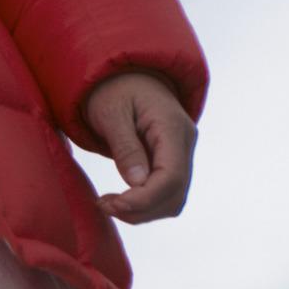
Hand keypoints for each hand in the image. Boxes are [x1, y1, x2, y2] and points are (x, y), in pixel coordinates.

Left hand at [83, 69, 196, 222]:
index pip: (171, 177)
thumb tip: (137, 183)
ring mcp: (182, 154)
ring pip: (173, 200)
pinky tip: (120, 199)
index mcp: (172, 127)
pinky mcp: (172, 162)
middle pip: (175, 194)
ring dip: (142, 211)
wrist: (125, 76)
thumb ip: (125, 147)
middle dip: (140, 209)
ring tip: (108, 203)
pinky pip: (166, 193)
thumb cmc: (113, 90)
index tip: (113, 205)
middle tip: (103, 205)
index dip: (144, 199)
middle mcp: (185, 143)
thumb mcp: (112, 113)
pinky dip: (145, 204)